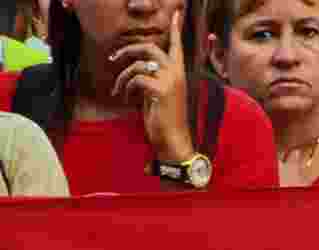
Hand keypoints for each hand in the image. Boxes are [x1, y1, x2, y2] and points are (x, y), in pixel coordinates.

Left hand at [110, 8, 193, 162]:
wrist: (173, 140)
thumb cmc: (164, 119)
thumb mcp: (158, 94)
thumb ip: (152, 78)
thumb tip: (136, 69)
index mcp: (179, 74)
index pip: (177, 47)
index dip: (176, 30)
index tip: (177, 13)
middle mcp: (177, 74)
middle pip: (150, 48)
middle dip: (128, 51)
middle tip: (114, 58)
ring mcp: (170, 81)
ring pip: (139, 64)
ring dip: (123, 75)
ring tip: (119, 89)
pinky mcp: (161, 90)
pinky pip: (136, 78)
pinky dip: (126, 86)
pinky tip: (125, 96)